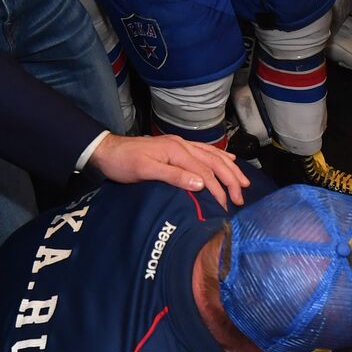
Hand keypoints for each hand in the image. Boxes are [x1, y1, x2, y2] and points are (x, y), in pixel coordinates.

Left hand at [88, 133, 249, 208]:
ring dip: (230, 169)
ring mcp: (181, 144)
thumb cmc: (123, 163)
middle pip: (214, 163)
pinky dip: (220, 157)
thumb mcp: (145, 171)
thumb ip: (174, 176)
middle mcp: (182, 145)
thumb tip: (201, 184)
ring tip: (244, 182)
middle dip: (231, 180)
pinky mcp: (177, 147)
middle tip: (240, 198)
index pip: (205, 172)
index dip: (218, 190)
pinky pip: (206, 151)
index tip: (225, 207)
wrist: (107, 150)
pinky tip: (228, 162)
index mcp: (176, 151)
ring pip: (213, 156)